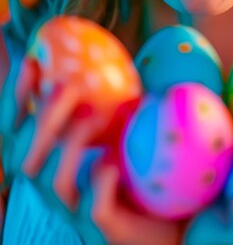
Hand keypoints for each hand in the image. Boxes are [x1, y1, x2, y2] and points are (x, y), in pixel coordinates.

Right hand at [1, 50, 178, 244]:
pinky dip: (99, 185)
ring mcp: (77, 210)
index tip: (32, 62)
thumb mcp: (117, 125)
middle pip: (26, 157)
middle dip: (43, 120)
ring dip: (70, 145)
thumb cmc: (135, 165)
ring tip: (92, 115)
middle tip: (66, 86)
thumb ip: (101, 99)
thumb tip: (96, 54)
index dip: (17, 99)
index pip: (20, 131)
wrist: (165, 214)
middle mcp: (55, 185)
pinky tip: (112, 165)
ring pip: (55, 182)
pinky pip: (94, 210)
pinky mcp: (102, 230)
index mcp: (51, 159)